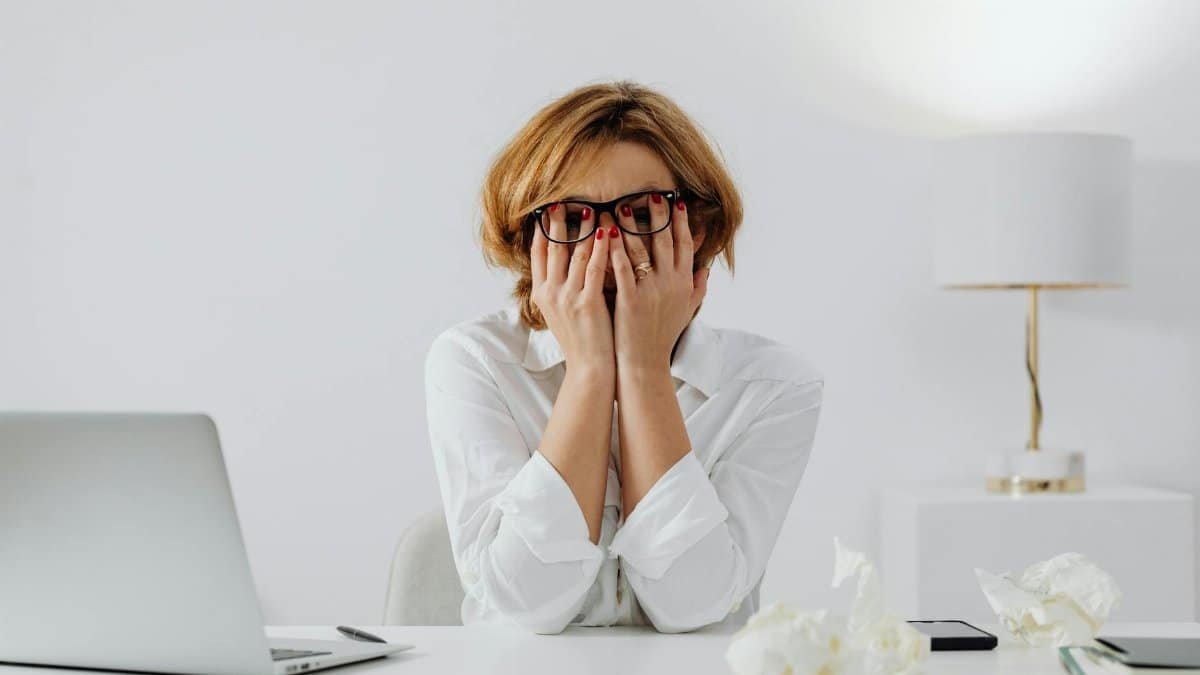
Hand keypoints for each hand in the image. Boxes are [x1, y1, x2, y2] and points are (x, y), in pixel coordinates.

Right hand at [530, 205, 615, 374]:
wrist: (589, 369)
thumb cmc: (581, 341)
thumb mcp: (560, 313)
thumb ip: (559, 288)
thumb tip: (563, 263)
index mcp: (541, 294)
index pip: (538, 253)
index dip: (542, 229)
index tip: (546, 210)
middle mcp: (550, 293)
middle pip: (553, 248)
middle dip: (558, 222)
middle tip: (564, 200)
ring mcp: (568, 298)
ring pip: (575, 253)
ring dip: (584, 229)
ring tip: (590, 208)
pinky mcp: (588, 303)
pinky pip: (595, 268)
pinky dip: (601, 248)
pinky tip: (607, 231)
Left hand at [607, 196, 709, 372]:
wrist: (645, 365)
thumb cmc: (662, 337)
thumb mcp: (687, 311)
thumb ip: (698, 287)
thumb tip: (706, 267)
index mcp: (684, 283)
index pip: (684, 244)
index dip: (681, 221)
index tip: (675, 200)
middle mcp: (671, 283)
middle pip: (665, 240)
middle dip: (659, 215)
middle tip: (651, 193)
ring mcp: (651, 291)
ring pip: (642, 250)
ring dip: (631, 225)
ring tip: (621, 206)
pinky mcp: (630, 300)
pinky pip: (622, 268)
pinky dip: (614, 249)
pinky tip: (607, 233)